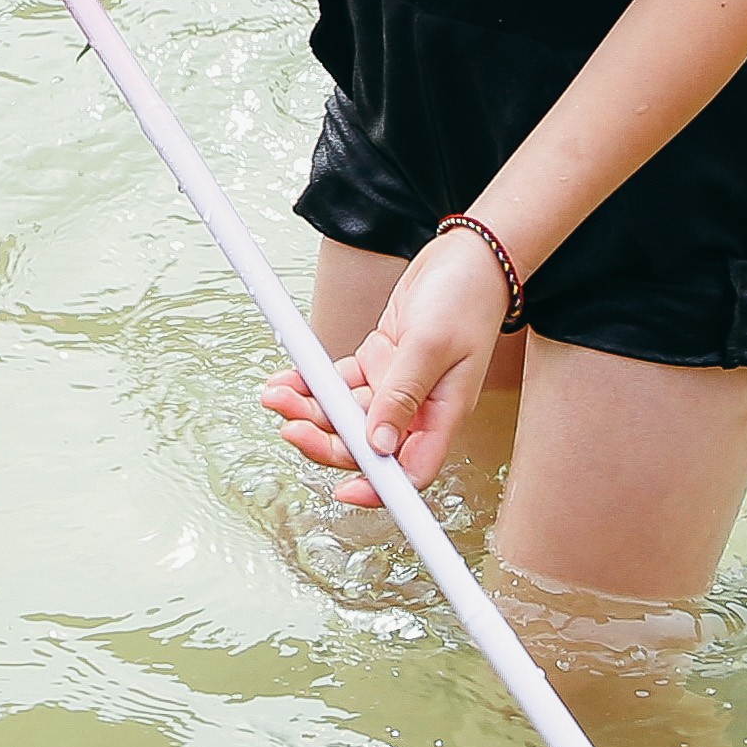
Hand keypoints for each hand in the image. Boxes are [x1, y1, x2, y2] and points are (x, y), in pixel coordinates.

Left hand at [258, 234, 508, 505]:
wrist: (467, 254)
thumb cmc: (467, 295)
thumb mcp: (432, 344)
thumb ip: (403, 394)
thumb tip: (379, 443)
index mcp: (443, 414)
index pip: (412, 471)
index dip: (379, 489)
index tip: (344, 492)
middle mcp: (419, 407)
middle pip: (366, 446)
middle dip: (325, 439)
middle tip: (290, 426)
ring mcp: (397, 387)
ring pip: (346, 415)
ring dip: (310, 409)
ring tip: (279, 395)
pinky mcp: (381, 364)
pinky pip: (340, 385)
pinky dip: (314, 384)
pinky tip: (291, 380)